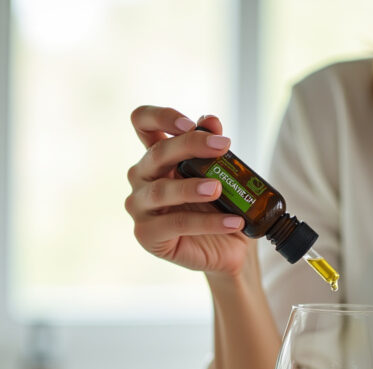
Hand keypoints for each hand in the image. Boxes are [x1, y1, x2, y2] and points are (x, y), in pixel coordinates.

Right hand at [125, 107, 249, 275]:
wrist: (227, 247)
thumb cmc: (218, 206)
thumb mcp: (221, 174)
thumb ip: (213, 148)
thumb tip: (212, 121)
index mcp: (157, 156)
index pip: (142, 122)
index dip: (161, 116)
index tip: (190, 124)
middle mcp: (142, 177)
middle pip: (156, 153)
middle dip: (191, 146)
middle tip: (223, 146)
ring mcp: (140, 206)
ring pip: (161, 191)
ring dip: (192, 187)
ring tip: (219, 188)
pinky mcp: (147, 235)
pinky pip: (176, 225)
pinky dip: (207, 223)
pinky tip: (233, 221)